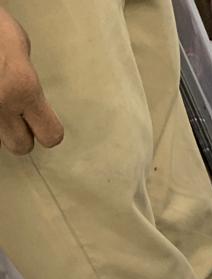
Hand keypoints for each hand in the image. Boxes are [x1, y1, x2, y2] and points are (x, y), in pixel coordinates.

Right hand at [0, 11, 63, 153]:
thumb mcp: (16, 43)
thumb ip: (26, 73)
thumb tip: (31, 95)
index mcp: (23, 87)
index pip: (51, 134)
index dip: (47, 130)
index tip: (41, 122)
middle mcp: (1, 104)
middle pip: (20, 146)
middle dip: (19, 134)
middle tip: (14, 115)